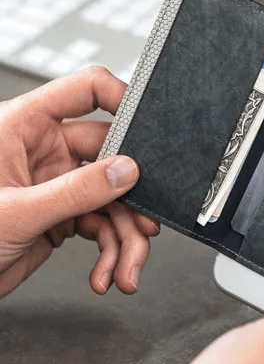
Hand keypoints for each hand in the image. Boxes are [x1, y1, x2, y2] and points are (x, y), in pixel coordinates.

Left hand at [0, 66, 158, 297]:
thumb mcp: (16, 211)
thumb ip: (75, 190)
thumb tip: (126, 171)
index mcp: (25, 127)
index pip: (84, 91)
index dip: (121, 99)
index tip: (148, 128)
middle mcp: (46, 151)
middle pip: (112, 157)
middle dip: (132, 197)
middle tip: (145, 221)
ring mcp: (58, 183)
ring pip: (113, 199)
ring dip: (126, 237)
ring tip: (125, 268)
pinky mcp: (65, 214)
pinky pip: (104, 225)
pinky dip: (112, 251)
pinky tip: (107, 272)